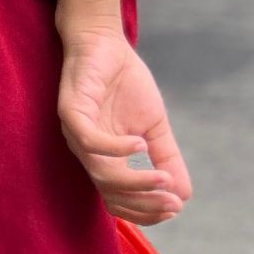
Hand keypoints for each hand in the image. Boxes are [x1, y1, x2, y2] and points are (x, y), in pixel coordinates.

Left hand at [56, 25, 191, 225]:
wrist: (105, 42)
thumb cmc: (125, 84)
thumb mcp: (154, 126)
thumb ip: (166, 158)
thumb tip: (183, 195)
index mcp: (106, 158)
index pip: (119, 199)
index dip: (145, 210)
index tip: (175, 206)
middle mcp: (88, 151)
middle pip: (110, 194)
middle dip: (144, 204)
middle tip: (172, 202)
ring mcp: (77, 132)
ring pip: (100, 173)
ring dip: (134, 183)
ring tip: (162, 179)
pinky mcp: (70, 110)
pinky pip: (89, 141)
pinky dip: (115, 149)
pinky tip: (140, 145)